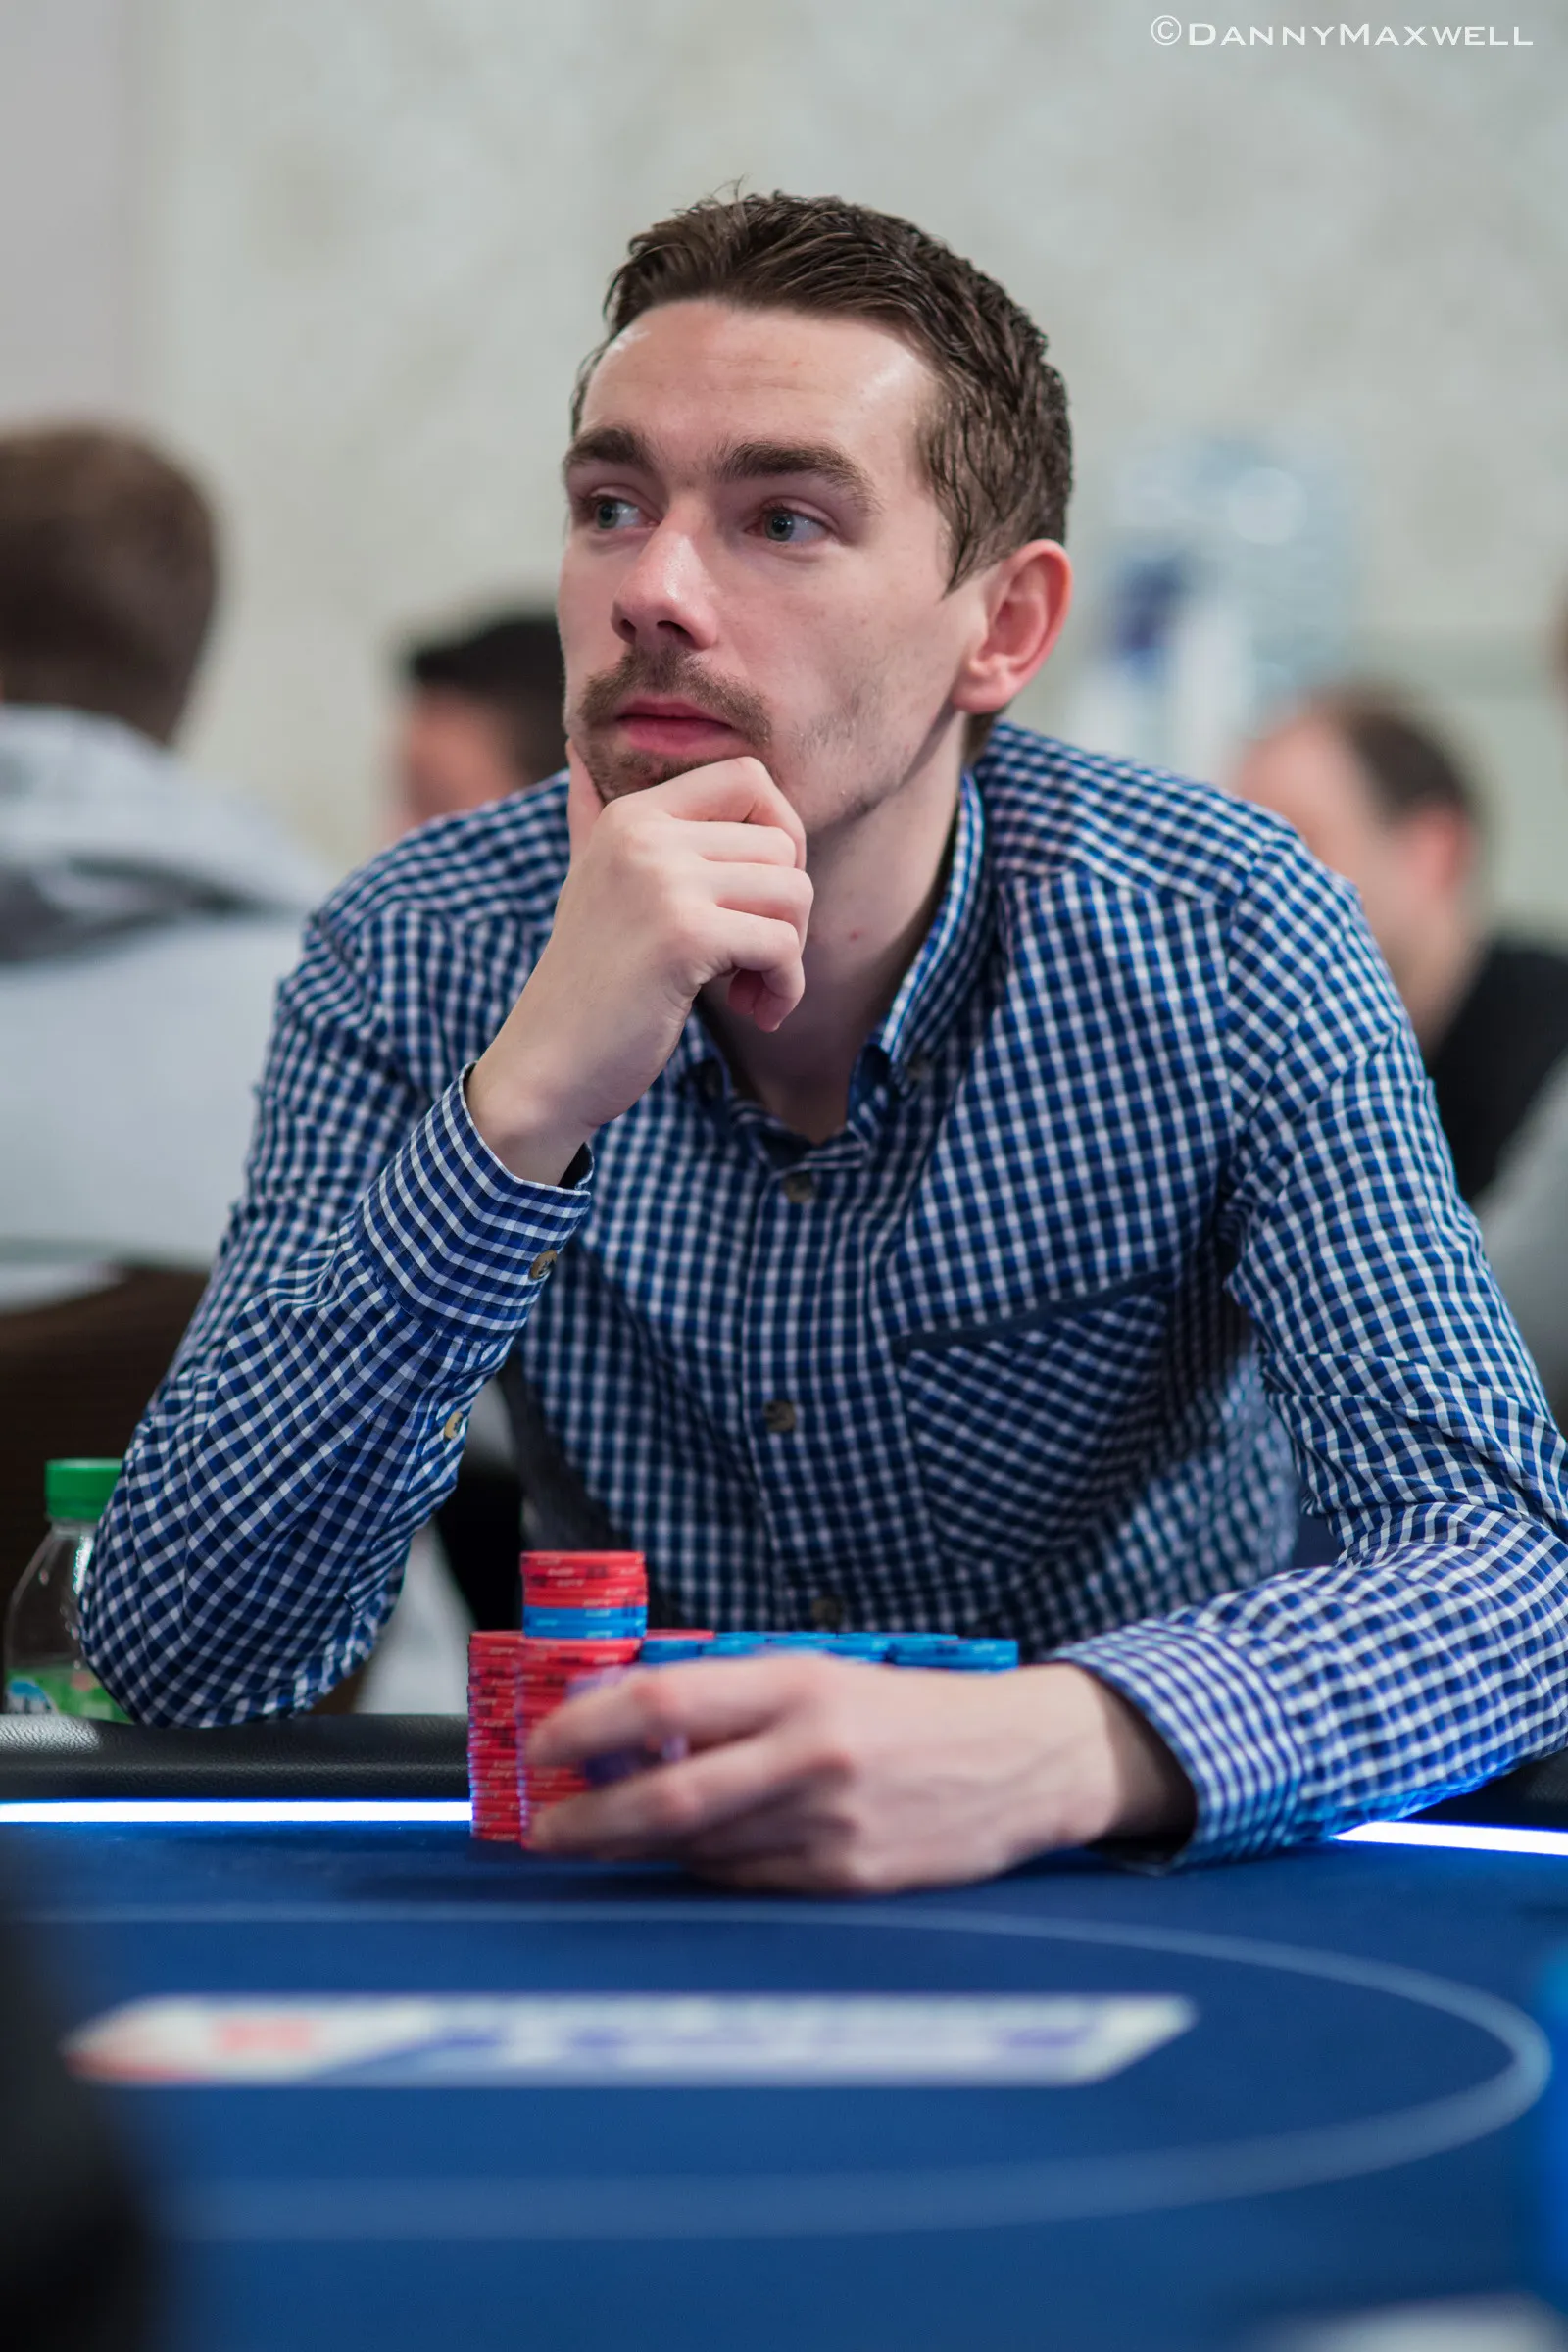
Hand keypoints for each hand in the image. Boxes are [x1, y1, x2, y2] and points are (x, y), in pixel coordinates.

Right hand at [466, 749, 810, 1182]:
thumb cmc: (585, 981)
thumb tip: (577, 751)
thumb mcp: (586, 882)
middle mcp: (645, 835)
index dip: (782, 833)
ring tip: (750, 989)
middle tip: (755, 961)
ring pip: (793, 892)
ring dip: (790, 954)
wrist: (547, 1065)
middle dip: (789, 910)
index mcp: (632, 814)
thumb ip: (590, 817)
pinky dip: (785, 987)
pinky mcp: (684, 937)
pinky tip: (756, 1012)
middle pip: (783, 843)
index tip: (761, 894)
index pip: (750, 777)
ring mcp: (663, 882)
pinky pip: (782, 944)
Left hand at [525, 1657, 1194, 1893]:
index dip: (586, 1729)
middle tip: (543, 1832)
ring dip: (638, 1850)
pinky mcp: (849, 1880)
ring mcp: (830, 1825)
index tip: (542, 1748)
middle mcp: (810, 1753)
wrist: (1021, 1761)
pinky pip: (746, 1883)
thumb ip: (731, 1701)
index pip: (661, 1703)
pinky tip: (695, 1857)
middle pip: (665, 1799)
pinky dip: (706, 1871)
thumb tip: (628, 1727)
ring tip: (603, 1839)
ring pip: (698, 1850)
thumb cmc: (906, 1713)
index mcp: (798, 1685)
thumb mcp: (820, 1676)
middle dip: (586, 1823)